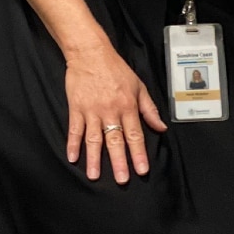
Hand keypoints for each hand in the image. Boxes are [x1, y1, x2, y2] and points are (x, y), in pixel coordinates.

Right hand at [65, 43, 166, 184]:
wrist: (90, 53)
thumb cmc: (115, 68)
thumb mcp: (138, 86)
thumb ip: (149, 109)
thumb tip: (161, 128)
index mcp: (127, 106)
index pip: (135, 135)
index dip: (138, 153)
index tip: (141, 170)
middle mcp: (110, 111)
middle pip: (115, 140)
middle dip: (118, 161)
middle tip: (121, 180)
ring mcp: (91, 110)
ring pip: (94, 138)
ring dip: (94, 158)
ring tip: (94, 175)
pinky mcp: (76, 107)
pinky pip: (74, 128)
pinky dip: (72, 143)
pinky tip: (72, 157)